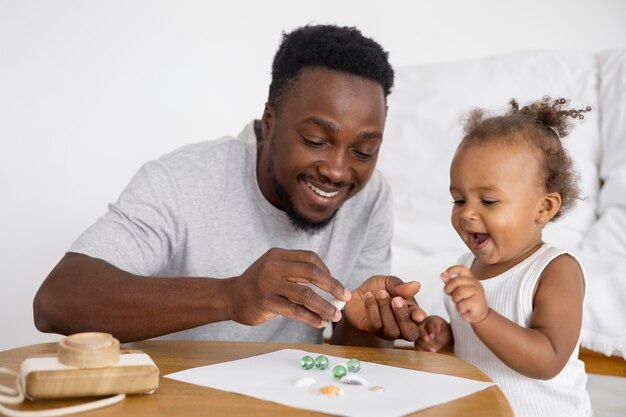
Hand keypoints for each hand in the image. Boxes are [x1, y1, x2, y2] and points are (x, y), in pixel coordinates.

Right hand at [228, 248, 350, 327]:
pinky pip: (295, 310)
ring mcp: (268, 284)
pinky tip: (319, 322)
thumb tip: (331, 284)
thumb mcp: (274, 269)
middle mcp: (273, 266)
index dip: (327, 272)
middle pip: (312, 273)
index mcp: (278, 255)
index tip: (336, 286)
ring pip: (305, 295)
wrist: (229, 297)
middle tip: (345, 298)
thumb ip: (296, 272)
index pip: (310, 259)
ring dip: (324, 306)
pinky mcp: (266, 302)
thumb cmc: (258, 284)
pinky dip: (310, 317)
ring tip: (335, 315)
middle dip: (333, 286)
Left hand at [344, 275, 425, 340]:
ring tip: (381, 293)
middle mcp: (402, 325)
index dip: (420, 319)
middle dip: (403, 317)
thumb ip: (401, 287)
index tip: (418, 315)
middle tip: (396, 300)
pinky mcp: (373, 331)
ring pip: (392, 330)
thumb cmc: (378, 288)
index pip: (420, 320)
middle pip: (410, 333)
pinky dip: (372, 309)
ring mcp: (388, 331)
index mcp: (411, 311)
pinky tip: (369, 296)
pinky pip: (375, 325)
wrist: (358, 293)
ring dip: (386, 310)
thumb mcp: (390, 283)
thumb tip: (416, 286)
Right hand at [415, 315, 451, 351]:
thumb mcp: (446, 327)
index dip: (430, 329)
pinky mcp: (418, 341)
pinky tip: (428, 351)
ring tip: (433, 350)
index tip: (433, 336)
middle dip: (423, 335)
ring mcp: (419, 334)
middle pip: (419, 329)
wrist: (444, 339)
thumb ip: (440, 327)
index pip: (428, 323)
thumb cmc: (445, 331)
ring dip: (424, 344)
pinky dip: (422, 349)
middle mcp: (422, 325)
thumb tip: (436, 330)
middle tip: (427, 340)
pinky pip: (417, 345)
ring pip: (417, 338)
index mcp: (430, 320)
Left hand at [441, 265, 488, 322]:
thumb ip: (450, 282)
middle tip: (453, 296)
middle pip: (455, 281)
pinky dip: (460, 309)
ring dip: (456, 300)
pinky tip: (465, 309)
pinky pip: (461, 304)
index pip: (461, 269)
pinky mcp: (477, 301)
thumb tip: (442, 274)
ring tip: (461, 303)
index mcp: (469, 278)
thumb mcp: (457, 290)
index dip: (452, 269)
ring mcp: (477, 291)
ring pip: (459, 292)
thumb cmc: (467, 301)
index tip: (445, 274)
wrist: (479, 313)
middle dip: (449, 289)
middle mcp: (474, 282)